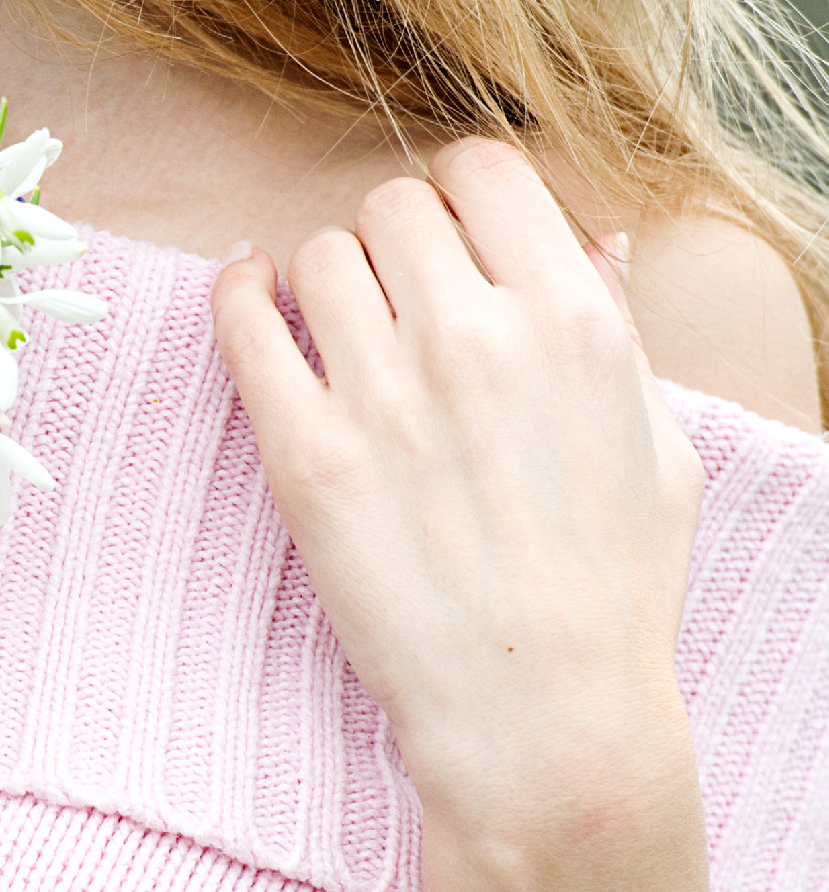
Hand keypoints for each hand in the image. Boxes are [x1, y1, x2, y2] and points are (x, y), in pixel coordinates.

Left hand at [211, 141, 725, 891]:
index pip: (484, 174)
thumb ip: (615, 330)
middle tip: (395, 297)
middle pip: (393, 208)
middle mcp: (476, 339)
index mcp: (573, 321)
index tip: (449, 231)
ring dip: (324, 278)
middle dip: (392, 240)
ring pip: (318, 256)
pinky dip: (238, 293)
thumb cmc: (611, 589)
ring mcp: (383, 395)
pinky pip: (243, 323)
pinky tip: (248, 296)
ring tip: (339, 327)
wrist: (542, 717)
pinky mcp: (305, 454)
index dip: (460, 193)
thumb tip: (591, 239)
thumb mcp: (653, 445)